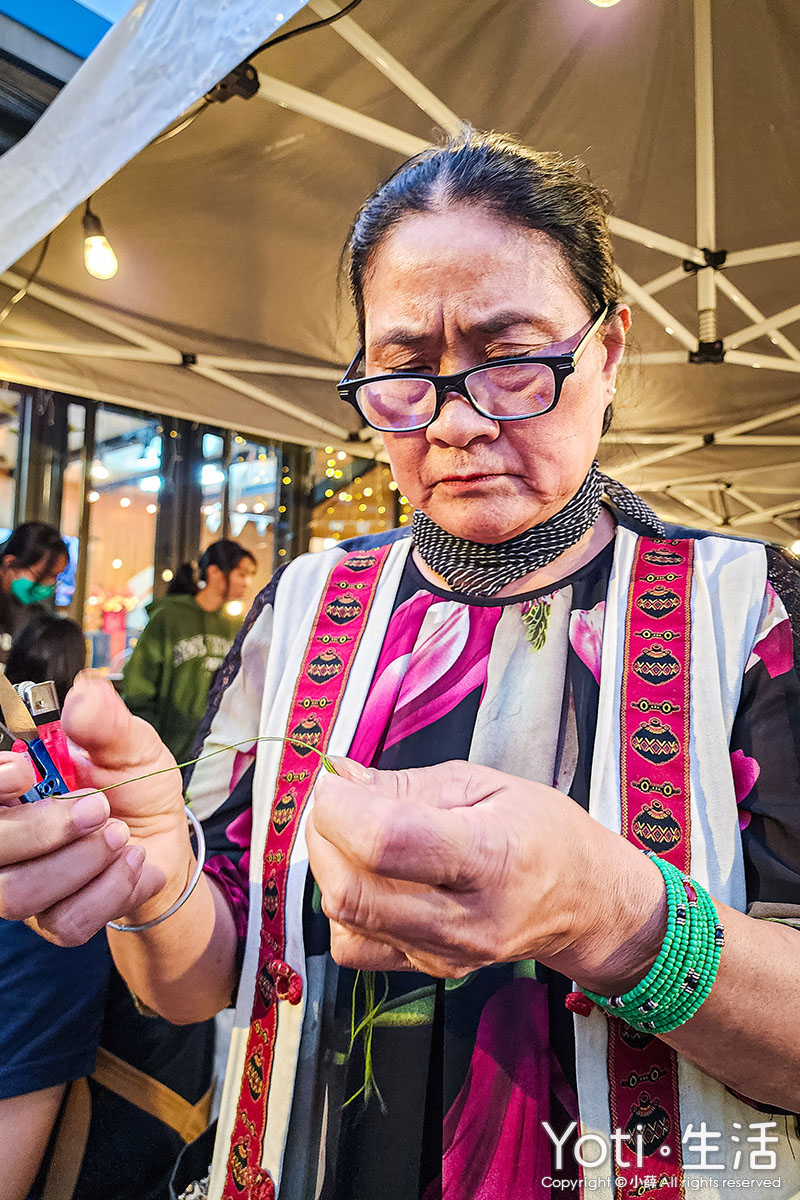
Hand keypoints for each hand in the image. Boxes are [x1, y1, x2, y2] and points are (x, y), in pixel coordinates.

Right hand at [0, 674, 191, 944]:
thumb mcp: (131, 744)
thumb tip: (83, 694)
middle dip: (47, 830)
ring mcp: (24, 884)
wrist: (166, 838)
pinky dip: (108, 891)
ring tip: (120, 835)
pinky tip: (130, 863)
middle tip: (101, 807)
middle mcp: (6, 839)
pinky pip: (64, 921)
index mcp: (12, 790)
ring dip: (81, 863)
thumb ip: (105, 721)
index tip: (26, 771)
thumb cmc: (135, 785)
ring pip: (19, 894)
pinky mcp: (55, 920)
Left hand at [306, 758, 665, 987]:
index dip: (339, 807)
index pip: (385, 842)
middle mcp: (467, 918)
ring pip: (345, 920)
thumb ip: (404, 784)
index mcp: (489, 856)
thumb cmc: (542, 831)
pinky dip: (344, 909)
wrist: (585, 901)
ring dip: (329, 868)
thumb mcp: (483, 783)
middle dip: (323, 835)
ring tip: (353, 834)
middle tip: (337, 801)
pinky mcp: (430, 972)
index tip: (334, 780)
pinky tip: (369, 879)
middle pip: (352, 890)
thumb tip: (336, 778)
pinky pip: (356, 948)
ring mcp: (447, 954)